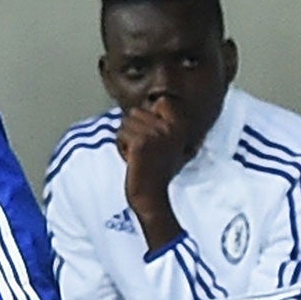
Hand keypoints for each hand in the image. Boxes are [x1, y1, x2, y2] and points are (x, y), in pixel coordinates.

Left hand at [116, 102, 190, 242]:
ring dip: (126, 140)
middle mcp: (170, 128)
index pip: (161, 102)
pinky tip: (132, 161)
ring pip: (125, 123)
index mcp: (180, 127)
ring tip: (138, 157)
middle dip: (134, 131)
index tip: (153, 139)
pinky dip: (121, 148)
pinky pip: (120, 135)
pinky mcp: (140, 143)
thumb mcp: (175, 149)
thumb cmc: (160, 176)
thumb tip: (163, 104)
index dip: (149, 117)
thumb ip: (171, 128)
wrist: (151, 197)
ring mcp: (155, 134)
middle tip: (144, 152)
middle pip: (137, 112)